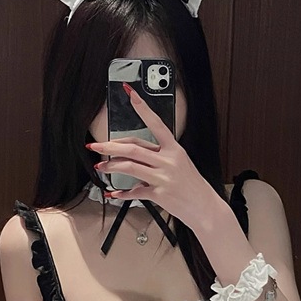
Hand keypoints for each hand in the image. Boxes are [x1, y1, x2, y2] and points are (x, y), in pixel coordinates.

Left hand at [86, 82, 223, 227]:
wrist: (204, 206)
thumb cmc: (191, 185)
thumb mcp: (179, 164)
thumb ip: (157, 159)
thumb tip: (134, 160)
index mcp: (174, 149)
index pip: (156, 123)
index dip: (142, 108)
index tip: (130, 93)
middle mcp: (168, 160)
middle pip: (133, 147)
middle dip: (109, 146)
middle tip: (95, 145)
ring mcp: (163, 177)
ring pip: (129, 166)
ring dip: (110, 166)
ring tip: (100, 167)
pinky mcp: (159, 194)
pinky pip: (135, 192)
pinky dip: (121, 193)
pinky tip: (113, 193)